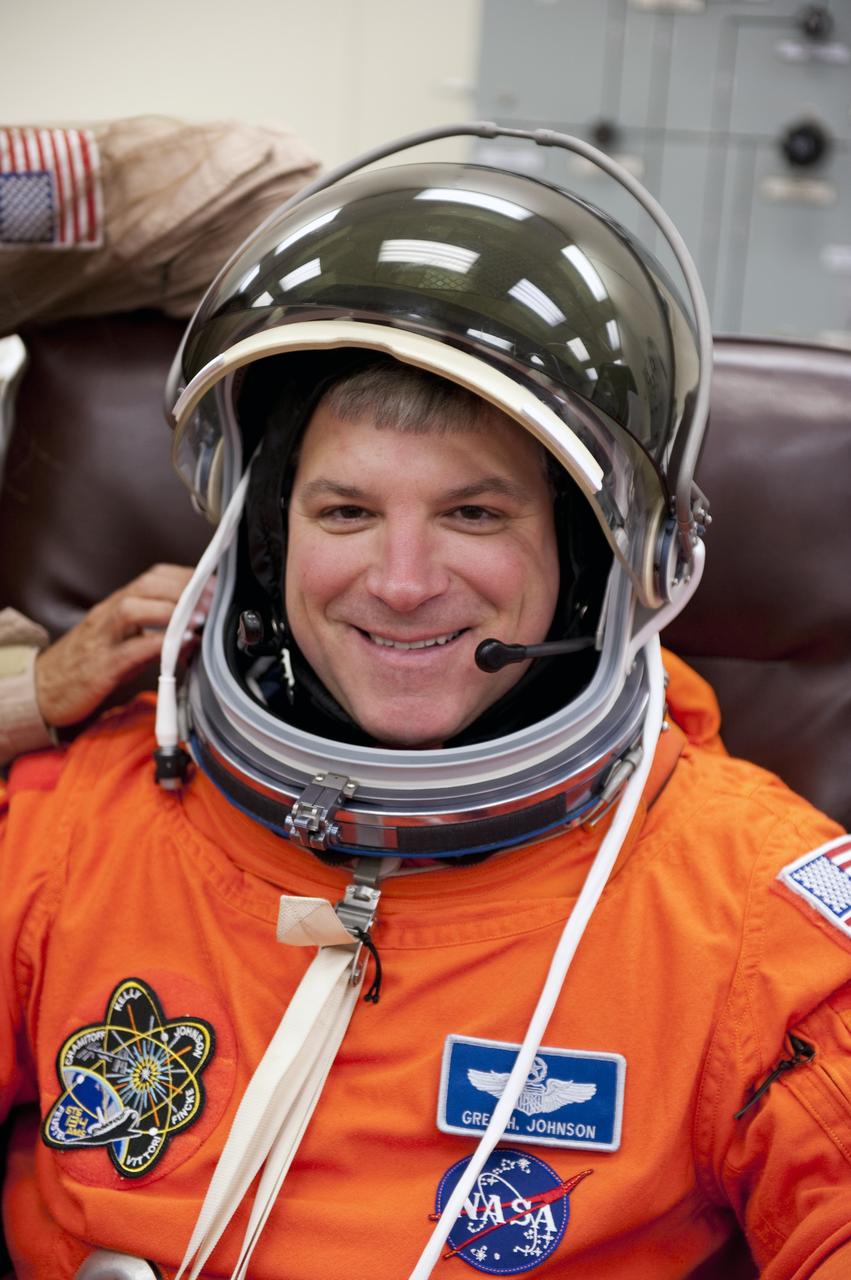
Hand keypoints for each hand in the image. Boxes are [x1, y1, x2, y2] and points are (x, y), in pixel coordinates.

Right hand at [34, 564, 209, 727]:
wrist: (41, 690)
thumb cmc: (86, 666)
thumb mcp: (124, 644)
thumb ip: (156, 636)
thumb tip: (194, 635)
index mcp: (116, 606)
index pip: (153, 577)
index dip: (186, 576)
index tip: (214, 584)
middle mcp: (107, 615)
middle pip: (146, 585)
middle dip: (185, 587)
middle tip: (214, 600)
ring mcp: (101, 639)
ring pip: (133, 608)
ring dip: (171, 609)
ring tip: (199, 618)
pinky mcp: (99, 667)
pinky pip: (128, 650)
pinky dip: (157, 644)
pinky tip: (179, 645)